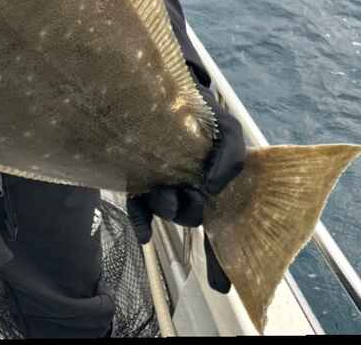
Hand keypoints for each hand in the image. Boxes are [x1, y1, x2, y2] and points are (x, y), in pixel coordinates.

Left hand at [127, 84, 245, 292]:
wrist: (162, 83)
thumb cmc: (200, 110)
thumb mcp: (227, 129)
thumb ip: (232, 155)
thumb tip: (215, 186)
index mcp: (211, 181)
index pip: (221, 225)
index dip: (222, 258)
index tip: (224, 284)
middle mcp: (187, 186)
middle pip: (190, 214)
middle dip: (187, 212)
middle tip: (182, 195)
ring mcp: (161, 183)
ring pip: (164, 209)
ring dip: (164, 208)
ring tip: (162, 192)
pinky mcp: (135, 178)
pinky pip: (136, 206)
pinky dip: (140, 220)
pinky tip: (143, 234)